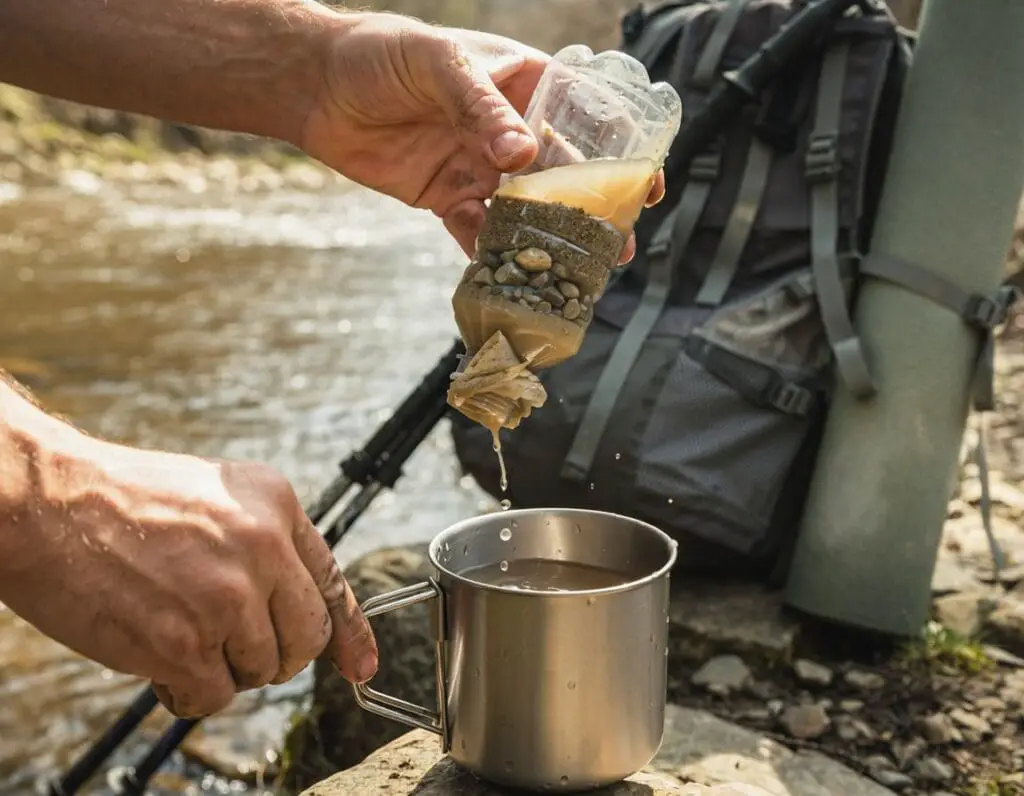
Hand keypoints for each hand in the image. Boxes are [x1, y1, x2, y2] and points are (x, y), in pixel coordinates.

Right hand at [2, 436, 374, 717]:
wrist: (50, 503)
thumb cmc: (126, 501)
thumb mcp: (219, 497)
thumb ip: (267, 546)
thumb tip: (299, 609)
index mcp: (277, 506)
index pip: (331, 582)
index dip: (349, 632)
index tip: (361, 666)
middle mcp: (264, 548)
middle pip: (306, 638)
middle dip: (275, 654)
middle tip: (231, 645)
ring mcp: (227, 597)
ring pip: (261, 669)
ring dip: (223, 666)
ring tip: (177, 630)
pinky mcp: (185, 642)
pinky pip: (215, 696)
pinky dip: (189, 690)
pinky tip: (160, 659)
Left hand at [302, 13, 663, 261]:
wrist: (318, 84)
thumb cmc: (384, 53)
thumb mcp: (440, 65)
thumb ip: (481, 109)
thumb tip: (523, 156)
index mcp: (523, 85)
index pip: (585, 119)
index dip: (621, 153)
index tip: (647, 186)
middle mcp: (508, 130)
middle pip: (563, 176)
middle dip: (592, 212)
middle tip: (617, 246)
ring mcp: (480, 166)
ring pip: (525, 210)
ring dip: (549, 240)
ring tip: (575, 271)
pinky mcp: (446, 197)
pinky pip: (476, 231)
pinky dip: (491, 253)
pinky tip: (509, 272)